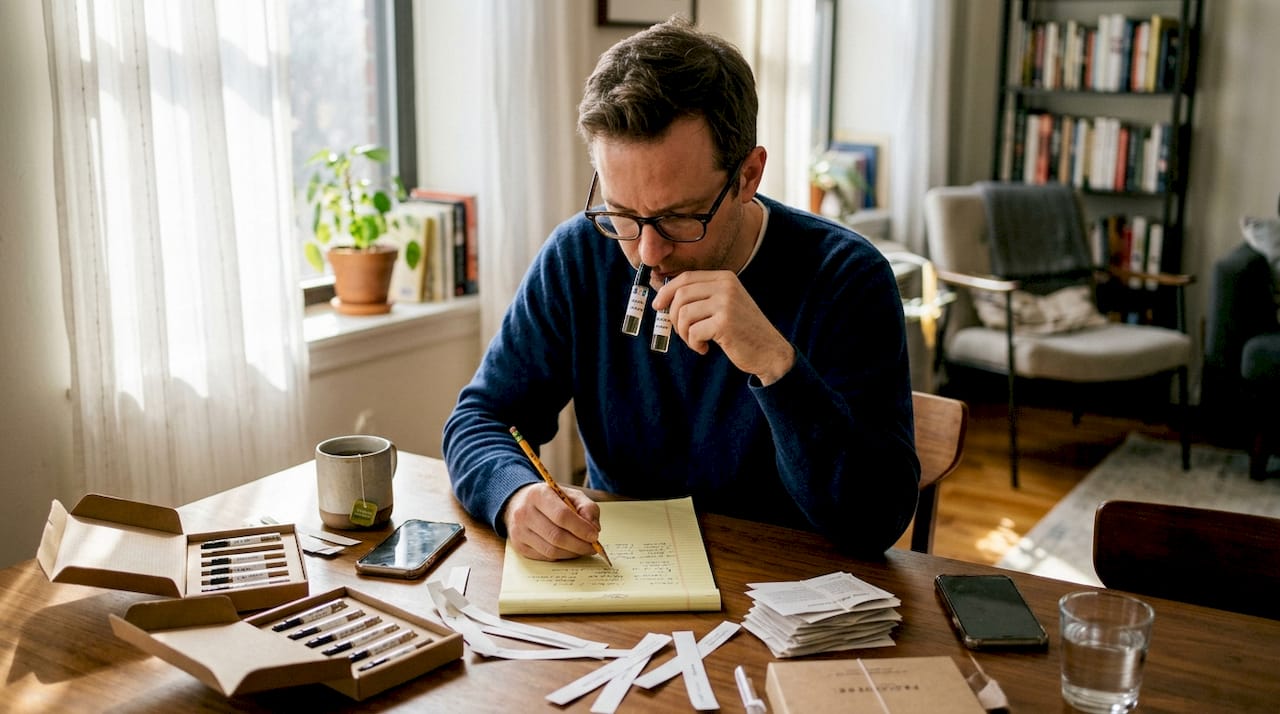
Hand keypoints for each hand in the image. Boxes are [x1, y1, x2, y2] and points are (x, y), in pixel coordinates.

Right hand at [501, 483, 601, 560]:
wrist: (521, 503)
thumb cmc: (551, 499)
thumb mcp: (571, 495)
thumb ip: (587, 507)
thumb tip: (594, 528)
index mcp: (538, 495)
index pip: (561, 515)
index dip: (580, 528)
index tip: (594, 535)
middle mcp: (524, 513)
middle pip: (556, 536)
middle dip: (579, 544)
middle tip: (593, 547)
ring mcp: (519, 531)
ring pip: (551, 550)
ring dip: (572, 553)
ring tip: (583, 548)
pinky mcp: (519, 546)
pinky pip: (545, 557)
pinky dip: (562, 556)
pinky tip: (570, 550)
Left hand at [653, 270, 795, 384]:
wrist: (770, 351)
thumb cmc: (742, 330)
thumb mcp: (723, 305)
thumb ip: (699, 296)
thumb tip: (661, 292)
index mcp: (725, 278)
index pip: (686, 277)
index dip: (666, 291)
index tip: (658, 305)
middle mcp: (726, 286)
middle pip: (681, 295)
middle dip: (674, 317)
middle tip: (682, 332)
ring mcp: (726, 303)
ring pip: (684, 314)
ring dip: (684, 333)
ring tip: (696, 341)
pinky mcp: (724, 323)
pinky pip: (693, 332)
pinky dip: (694, 344)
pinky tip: (705, 349)